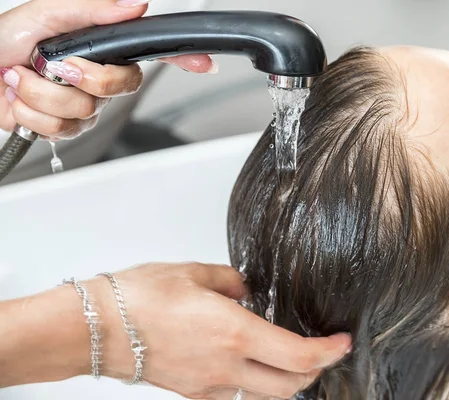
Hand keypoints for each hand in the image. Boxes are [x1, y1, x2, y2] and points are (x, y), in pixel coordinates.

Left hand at [0, 0, 214, 137]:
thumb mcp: (44, 14)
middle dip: (83, 78)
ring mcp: (81, 104)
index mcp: (96, 47)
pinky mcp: (64, 127)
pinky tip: (21, 100)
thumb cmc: (0, 42)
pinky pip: (63, 131)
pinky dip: (32, 115)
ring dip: (42, 95)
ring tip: (23, 80)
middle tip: (55, 66)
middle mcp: (94, 76)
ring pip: (86, 111)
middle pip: (121, 87)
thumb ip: (91, 9)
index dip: (180, 58)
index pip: (146, 52)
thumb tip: (134, 4)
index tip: (204, 63)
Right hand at [89, 263, 350, 398]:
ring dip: (287, 382)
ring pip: (265, 398)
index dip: (329, 351)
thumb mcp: (196, 272)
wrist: (97, 327)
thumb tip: (246, 289)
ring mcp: (208, 386)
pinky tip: (251, 366)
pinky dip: (255, 386)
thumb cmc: (139, 297)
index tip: (342, 341)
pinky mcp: (192, 392)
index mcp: (234, 333)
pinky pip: (236, 397)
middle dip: (315, 371)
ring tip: (292, 359)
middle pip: (290, 387)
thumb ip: (232, 281)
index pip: (300, 355)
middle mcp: (226, 367)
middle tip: (323, 350)